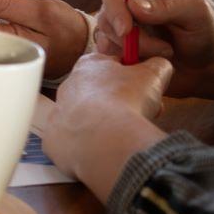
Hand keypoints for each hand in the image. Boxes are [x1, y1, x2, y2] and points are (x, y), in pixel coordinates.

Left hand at [43, 53, 171, 199]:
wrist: (104, 138)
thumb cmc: (125, 101)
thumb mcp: (154, 75)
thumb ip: (158, 65)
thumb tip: (159, 65)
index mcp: (89, 65)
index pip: (111, 66)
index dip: (132, 78)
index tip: (144, 90)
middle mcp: (67, 87)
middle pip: (99, 93)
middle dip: (121, 103)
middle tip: (139, 115)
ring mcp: (57, 115)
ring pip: (85, 118)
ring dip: (104, 125)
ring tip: (123, 134)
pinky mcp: (53, 141)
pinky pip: (72, 143)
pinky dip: (87, 146)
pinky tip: (102, 149)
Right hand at [94, 0, 213, 96]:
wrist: (205, 64)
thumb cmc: (205, 31)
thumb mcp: (196, 13)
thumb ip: (167, 6)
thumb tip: (132, 5)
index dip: (113, 4)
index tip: (126, 30)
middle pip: (106, 13)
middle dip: (130, 36)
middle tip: (161, 48)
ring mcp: (120, 23)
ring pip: (105, 35)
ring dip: (133, 50)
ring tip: (163, 53)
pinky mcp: (117, 45)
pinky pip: (106, 52)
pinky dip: (125, 59)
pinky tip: (148, 61)